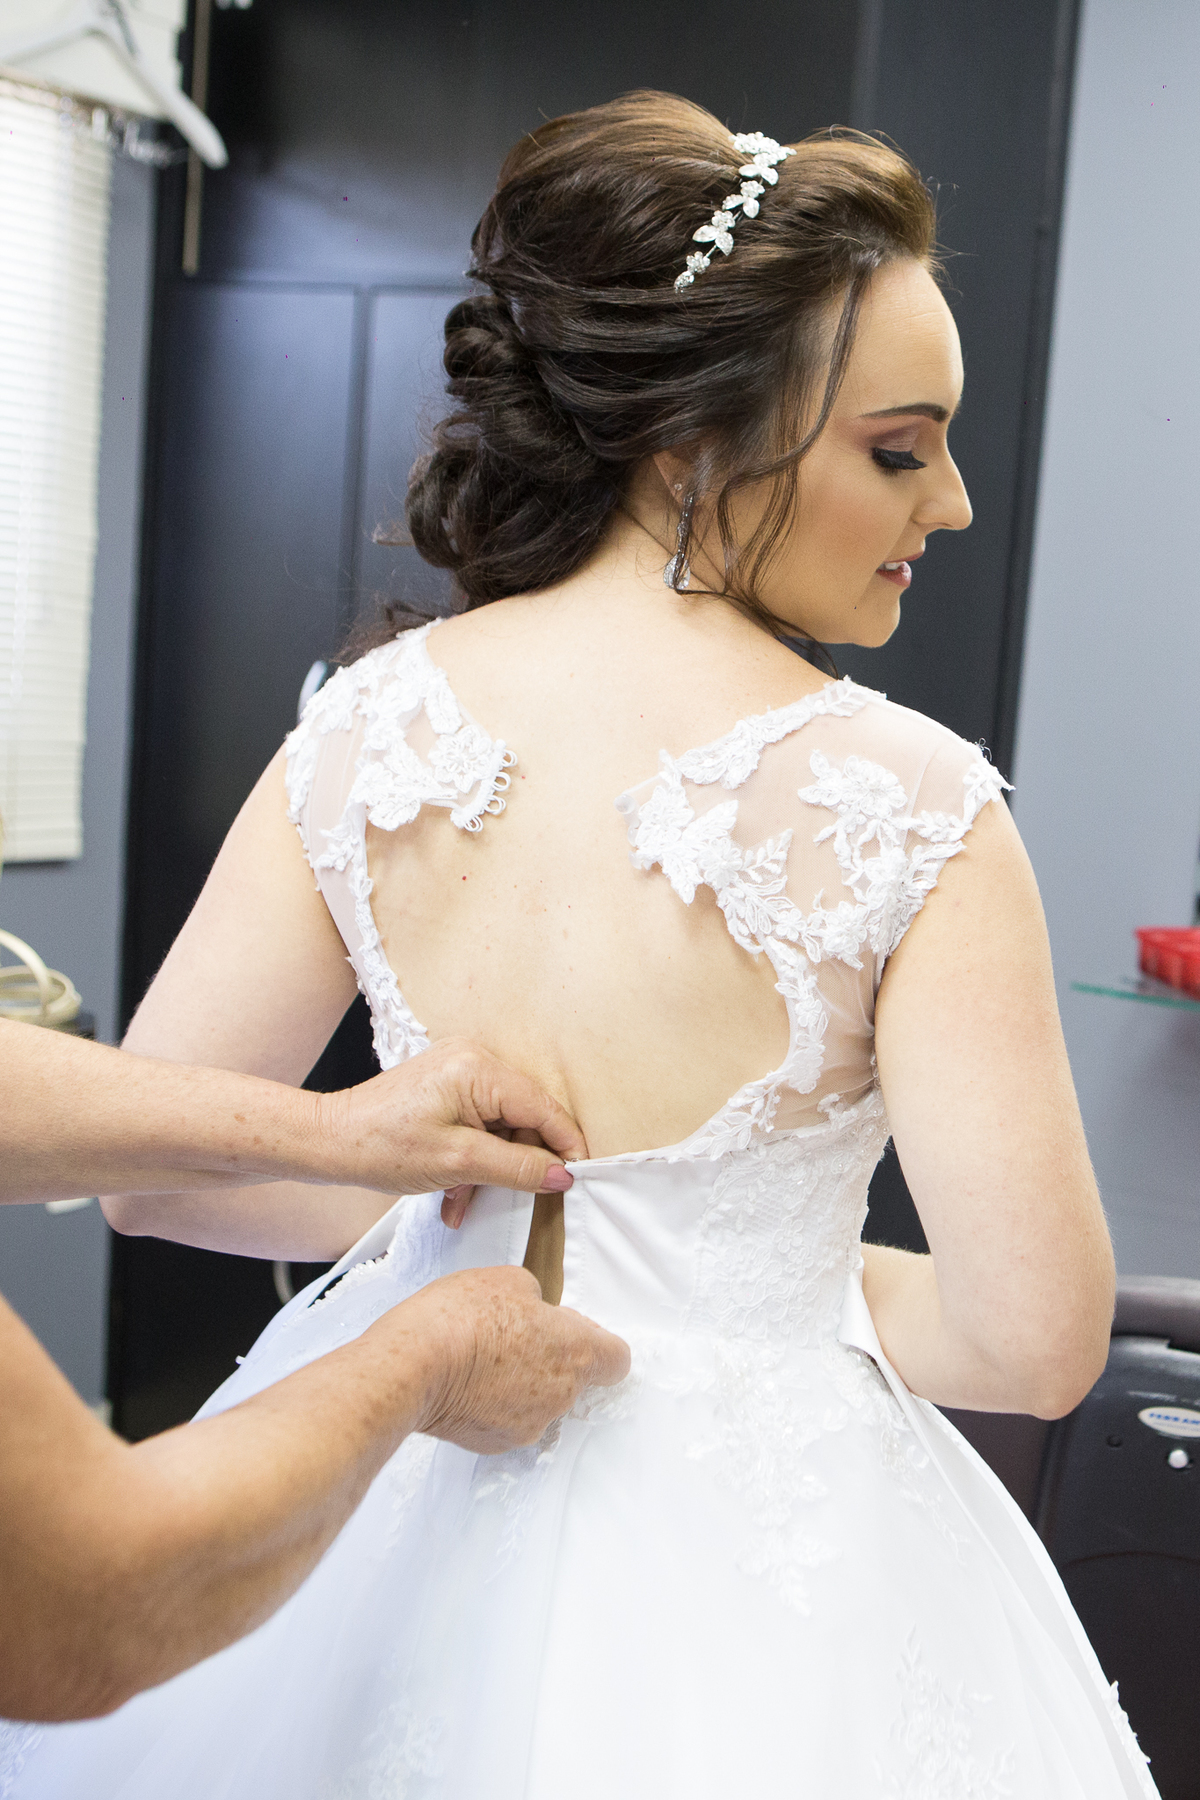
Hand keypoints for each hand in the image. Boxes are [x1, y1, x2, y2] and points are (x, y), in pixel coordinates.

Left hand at [314, 1039, 586, 1217]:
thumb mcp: (458, 1164)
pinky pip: (480, 1124)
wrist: (328, 1142)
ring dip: (491, 1168)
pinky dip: (474, 1158)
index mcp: (479, 1069)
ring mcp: (459, 1072)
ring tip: (465, 1201)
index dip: (566, 1146)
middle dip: (520, 1162)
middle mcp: (474, 1060)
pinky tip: (455, 1192)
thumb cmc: (381, 1147)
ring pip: (502, 1126)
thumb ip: (518, 1168)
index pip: (544, 1108)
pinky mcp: (447, 1087)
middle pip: (525, 1117)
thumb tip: (563, 1175)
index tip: (579, 1180)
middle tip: (520, 1199)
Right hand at [394, 1266, 630, 1453]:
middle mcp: (560, 1395)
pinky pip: (506, 1420)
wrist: (414, 1365)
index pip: (617, 1360)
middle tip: (512, 1334)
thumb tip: (533, 1312)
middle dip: (549, 1358)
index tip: (573, 1332)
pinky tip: (466, 1382)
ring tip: (481, 1357)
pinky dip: (493, 1404)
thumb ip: (535, 1298)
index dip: (597, 1344)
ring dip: (520, 1382)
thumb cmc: (461, 1317)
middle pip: (573, 1379)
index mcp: (575, 1352)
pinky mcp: (495, 1443)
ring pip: (538, 1401)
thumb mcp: (509, 1280)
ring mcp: (529, 1424)